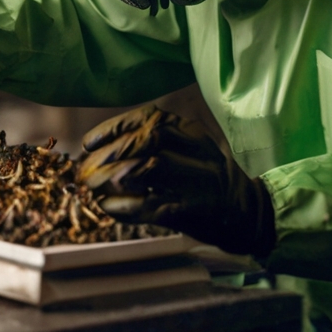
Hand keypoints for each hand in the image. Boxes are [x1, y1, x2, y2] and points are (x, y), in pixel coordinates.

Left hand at [77, 105, 274, 256]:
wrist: (246, 214)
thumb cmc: (204, 179)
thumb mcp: (186, 149)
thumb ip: (151, 143)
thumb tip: (100, 151)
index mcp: (191, 131)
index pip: (149, 118)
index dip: (113, 128)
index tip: (88, 142)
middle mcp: (196, 151)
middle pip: (148, 139)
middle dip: (110, 152)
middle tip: (86, 169)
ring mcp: (197, 181)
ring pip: (149, 168)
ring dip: (114, 178)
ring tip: (93, 188)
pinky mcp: (194, 211)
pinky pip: (152, 205)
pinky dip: (125, 207)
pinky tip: (109, 207)